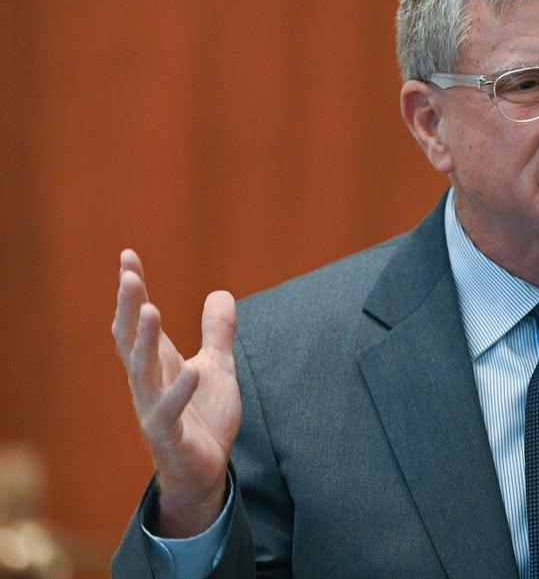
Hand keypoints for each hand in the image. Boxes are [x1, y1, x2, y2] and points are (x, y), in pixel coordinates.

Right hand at [112, 249, 239, 536]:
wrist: (204, 471)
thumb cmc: (204, 418)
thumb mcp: (218, 366)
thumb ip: (218, 332)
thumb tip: (221, 293)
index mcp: (158, 364)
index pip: (138, 322)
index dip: (132, 291)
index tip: (127, 256)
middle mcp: (148, 384)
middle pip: (131, 340)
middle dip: (128, 307)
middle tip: (129, 275)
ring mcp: (154, 410)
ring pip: (141, 373)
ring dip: (144, 342)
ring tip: (149, 309)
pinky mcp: (169, 438)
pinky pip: (168, 414)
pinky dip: (179, 392)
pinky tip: (192, 371)